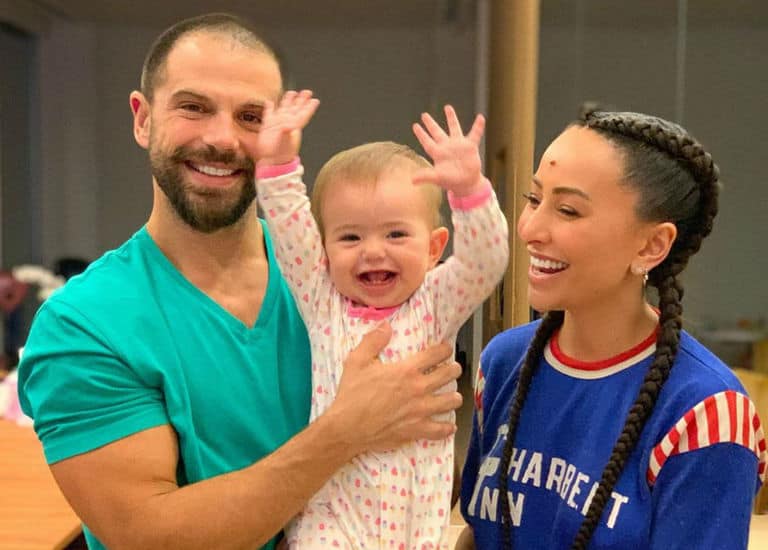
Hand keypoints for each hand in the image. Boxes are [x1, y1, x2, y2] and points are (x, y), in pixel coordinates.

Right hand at [256, 90, 318, 166]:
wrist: (271, 161)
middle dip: (301, 100)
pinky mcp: (267, 126)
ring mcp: (277, 123)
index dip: (309, 107)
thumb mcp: (285, 143)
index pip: (303, 114)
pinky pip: (269, 114)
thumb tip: (288, 125)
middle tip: (307, 92)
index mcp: (294, 126)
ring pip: (284, 109)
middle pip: (296, 109)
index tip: (315, 100)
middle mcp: (287, 123)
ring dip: (287, 101)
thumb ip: (286, 133)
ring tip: (291, 93)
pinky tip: (269, 102)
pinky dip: (269, 108)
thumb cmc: (281, 154)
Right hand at [326, 323, 461, 454]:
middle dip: (453, 369)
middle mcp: (418, 389)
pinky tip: (448, 424)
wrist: (347, 428)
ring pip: (451, 401)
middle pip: (449, 375)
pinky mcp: (417, 430)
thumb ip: (373, 340)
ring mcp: (420, 411)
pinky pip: (441, 430)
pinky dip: (447, 427)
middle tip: (452, 369)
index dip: (444, 349)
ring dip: (454, 397)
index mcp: (406, 371)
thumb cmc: (352, 394)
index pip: (435, 354)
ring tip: (453, 395)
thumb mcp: (357, 361)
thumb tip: (386, 325)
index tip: (445, 349)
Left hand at [412, 105, 485, 196]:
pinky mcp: (470, 146)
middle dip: (431, 124)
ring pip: (454, 128)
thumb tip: (412, 180)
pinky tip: (480, 117)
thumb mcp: (437, 178)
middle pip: (437, 132)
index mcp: (438, 153)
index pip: (427, 141)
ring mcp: (459, 145)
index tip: (415, 125)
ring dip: (451, 118)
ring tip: (447, 107)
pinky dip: (478, 126)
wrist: (467, 183)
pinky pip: (475, 134)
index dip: (421, 134)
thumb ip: (426, 176)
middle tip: (424, 115)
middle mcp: (447, 146)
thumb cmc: (451, 181)